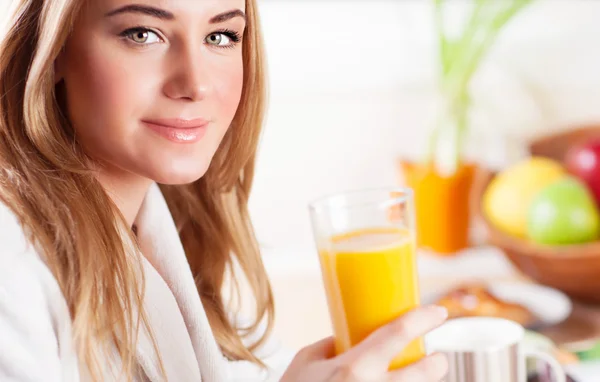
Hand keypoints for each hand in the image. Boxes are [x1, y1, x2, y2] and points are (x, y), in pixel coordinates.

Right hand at [280, 306, 447, 381]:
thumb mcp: (305, 362)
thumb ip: (330, 346)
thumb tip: (348, 338)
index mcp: (352, 368)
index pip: (397, 334)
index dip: (423, 319)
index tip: (438, 312)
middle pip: (422, 373)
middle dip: (436, 364)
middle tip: (436, 358)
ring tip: (419, 376)